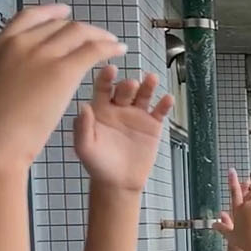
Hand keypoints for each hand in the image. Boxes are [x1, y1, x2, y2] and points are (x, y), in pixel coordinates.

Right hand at [0, 5, 126, 168]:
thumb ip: (9, 68)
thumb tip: (22, 71)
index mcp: (0, 45)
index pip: (29, 16)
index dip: (50, 12)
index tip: (64, 12)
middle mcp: (21, 43)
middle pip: (58, 24)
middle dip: (81, 28)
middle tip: (97, 36)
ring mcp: (41, 54)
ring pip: (78, 32)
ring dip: (99, 35)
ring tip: (113, 43)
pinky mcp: (62, 70)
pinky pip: (93, 50)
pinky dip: (109, 47)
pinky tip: (119, 51)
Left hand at [73, 66, 174, 191]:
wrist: (119, 182)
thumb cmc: (98, 164)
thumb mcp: (84, 147)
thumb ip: (82, 127)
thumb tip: (84, 106)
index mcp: (100, 109)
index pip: (102, 88)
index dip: (106, 77)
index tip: (110, 69)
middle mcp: (119, 108)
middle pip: (125, 90)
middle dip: (128, 85)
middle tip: (131, 84)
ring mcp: (137, 115)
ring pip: (144, 95)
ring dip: (148, 86)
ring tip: (152, 79)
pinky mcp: (153, 126)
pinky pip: (160, 112)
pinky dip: (164, 105)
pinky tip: (167, 99)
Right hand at [212, 170, 250, 250]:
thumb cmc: (244, 242)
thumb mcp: (230, 235)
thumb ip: (221, 228)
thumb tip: (214, 225)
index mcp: (237, 211)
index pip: (234, 193)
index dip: (232, 181)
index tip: (232, 172)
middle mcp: (245, 205)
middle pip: (247, 191)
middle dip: (248, 184)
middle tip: (249, 179)